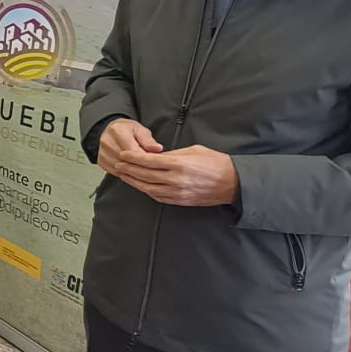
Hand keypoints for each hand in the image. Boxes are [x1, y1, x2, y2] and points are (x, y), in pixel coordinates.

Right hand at [97, 118, 162, 177]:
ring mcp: (102, 153)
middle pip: (126, 161)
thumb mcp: (140, 130)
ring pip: (121, 169)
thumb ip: (148, 140)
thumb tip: (157, 148)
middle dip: (140, 166)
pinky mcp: (101, 161)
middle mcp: (107, 142)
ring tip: (142, 168)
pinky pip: (116, 172)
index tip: (155, 162)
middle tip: (151, 167)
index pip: (132, 151)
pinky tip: (132, 170)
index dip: (145, 159)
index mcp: (117, 131)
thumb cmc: (127, 130)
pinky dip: (126, 173)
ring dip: (133, 171)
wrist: (112, 131)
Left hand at [114, 144, 239, 206]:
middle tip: (117, 164)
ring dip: (134, 181)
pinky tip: (140, 185)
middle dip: (129, 169)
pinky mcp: (180, 201)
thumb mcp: (194, 150)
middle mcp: (175, 180)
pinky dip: (146, 190)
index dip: (133, 158)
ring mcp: (177, 192)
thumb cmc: (216, 162)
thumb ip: (173, 154)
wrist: (233, 183)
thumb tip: (157, 157)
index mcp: (179, 164)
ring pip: (148, 188)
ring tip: (124, 175)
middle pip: (145, 175)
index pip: (148, 161)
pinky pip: (158, 197)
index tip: (123, 154)